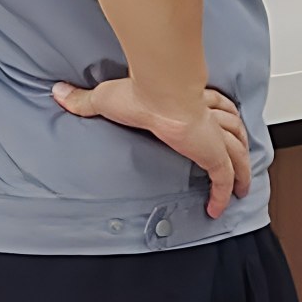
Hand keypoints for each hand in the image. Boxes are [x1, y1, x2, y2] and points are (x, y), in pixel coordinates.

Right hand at [53, 74, 254, 218]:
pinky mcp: (213, 155)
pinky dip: (224, 194)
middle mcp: (205, 120)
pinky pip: (224, 180)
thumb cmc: (140, 93)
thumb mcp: (106, 97)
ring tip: (242, 186)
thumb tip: (59, 92)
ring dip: (242, 171)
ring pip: (237, 155)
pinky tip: (220, 209)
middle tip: (241, 155)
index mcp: (188, 103)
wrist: (158, 94)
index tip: (215, 121)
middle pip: (232, 130)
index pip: (210, 107)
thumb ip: (83, 99)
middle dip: (237, 141)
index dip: (216, 114)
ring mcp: (212, 138)